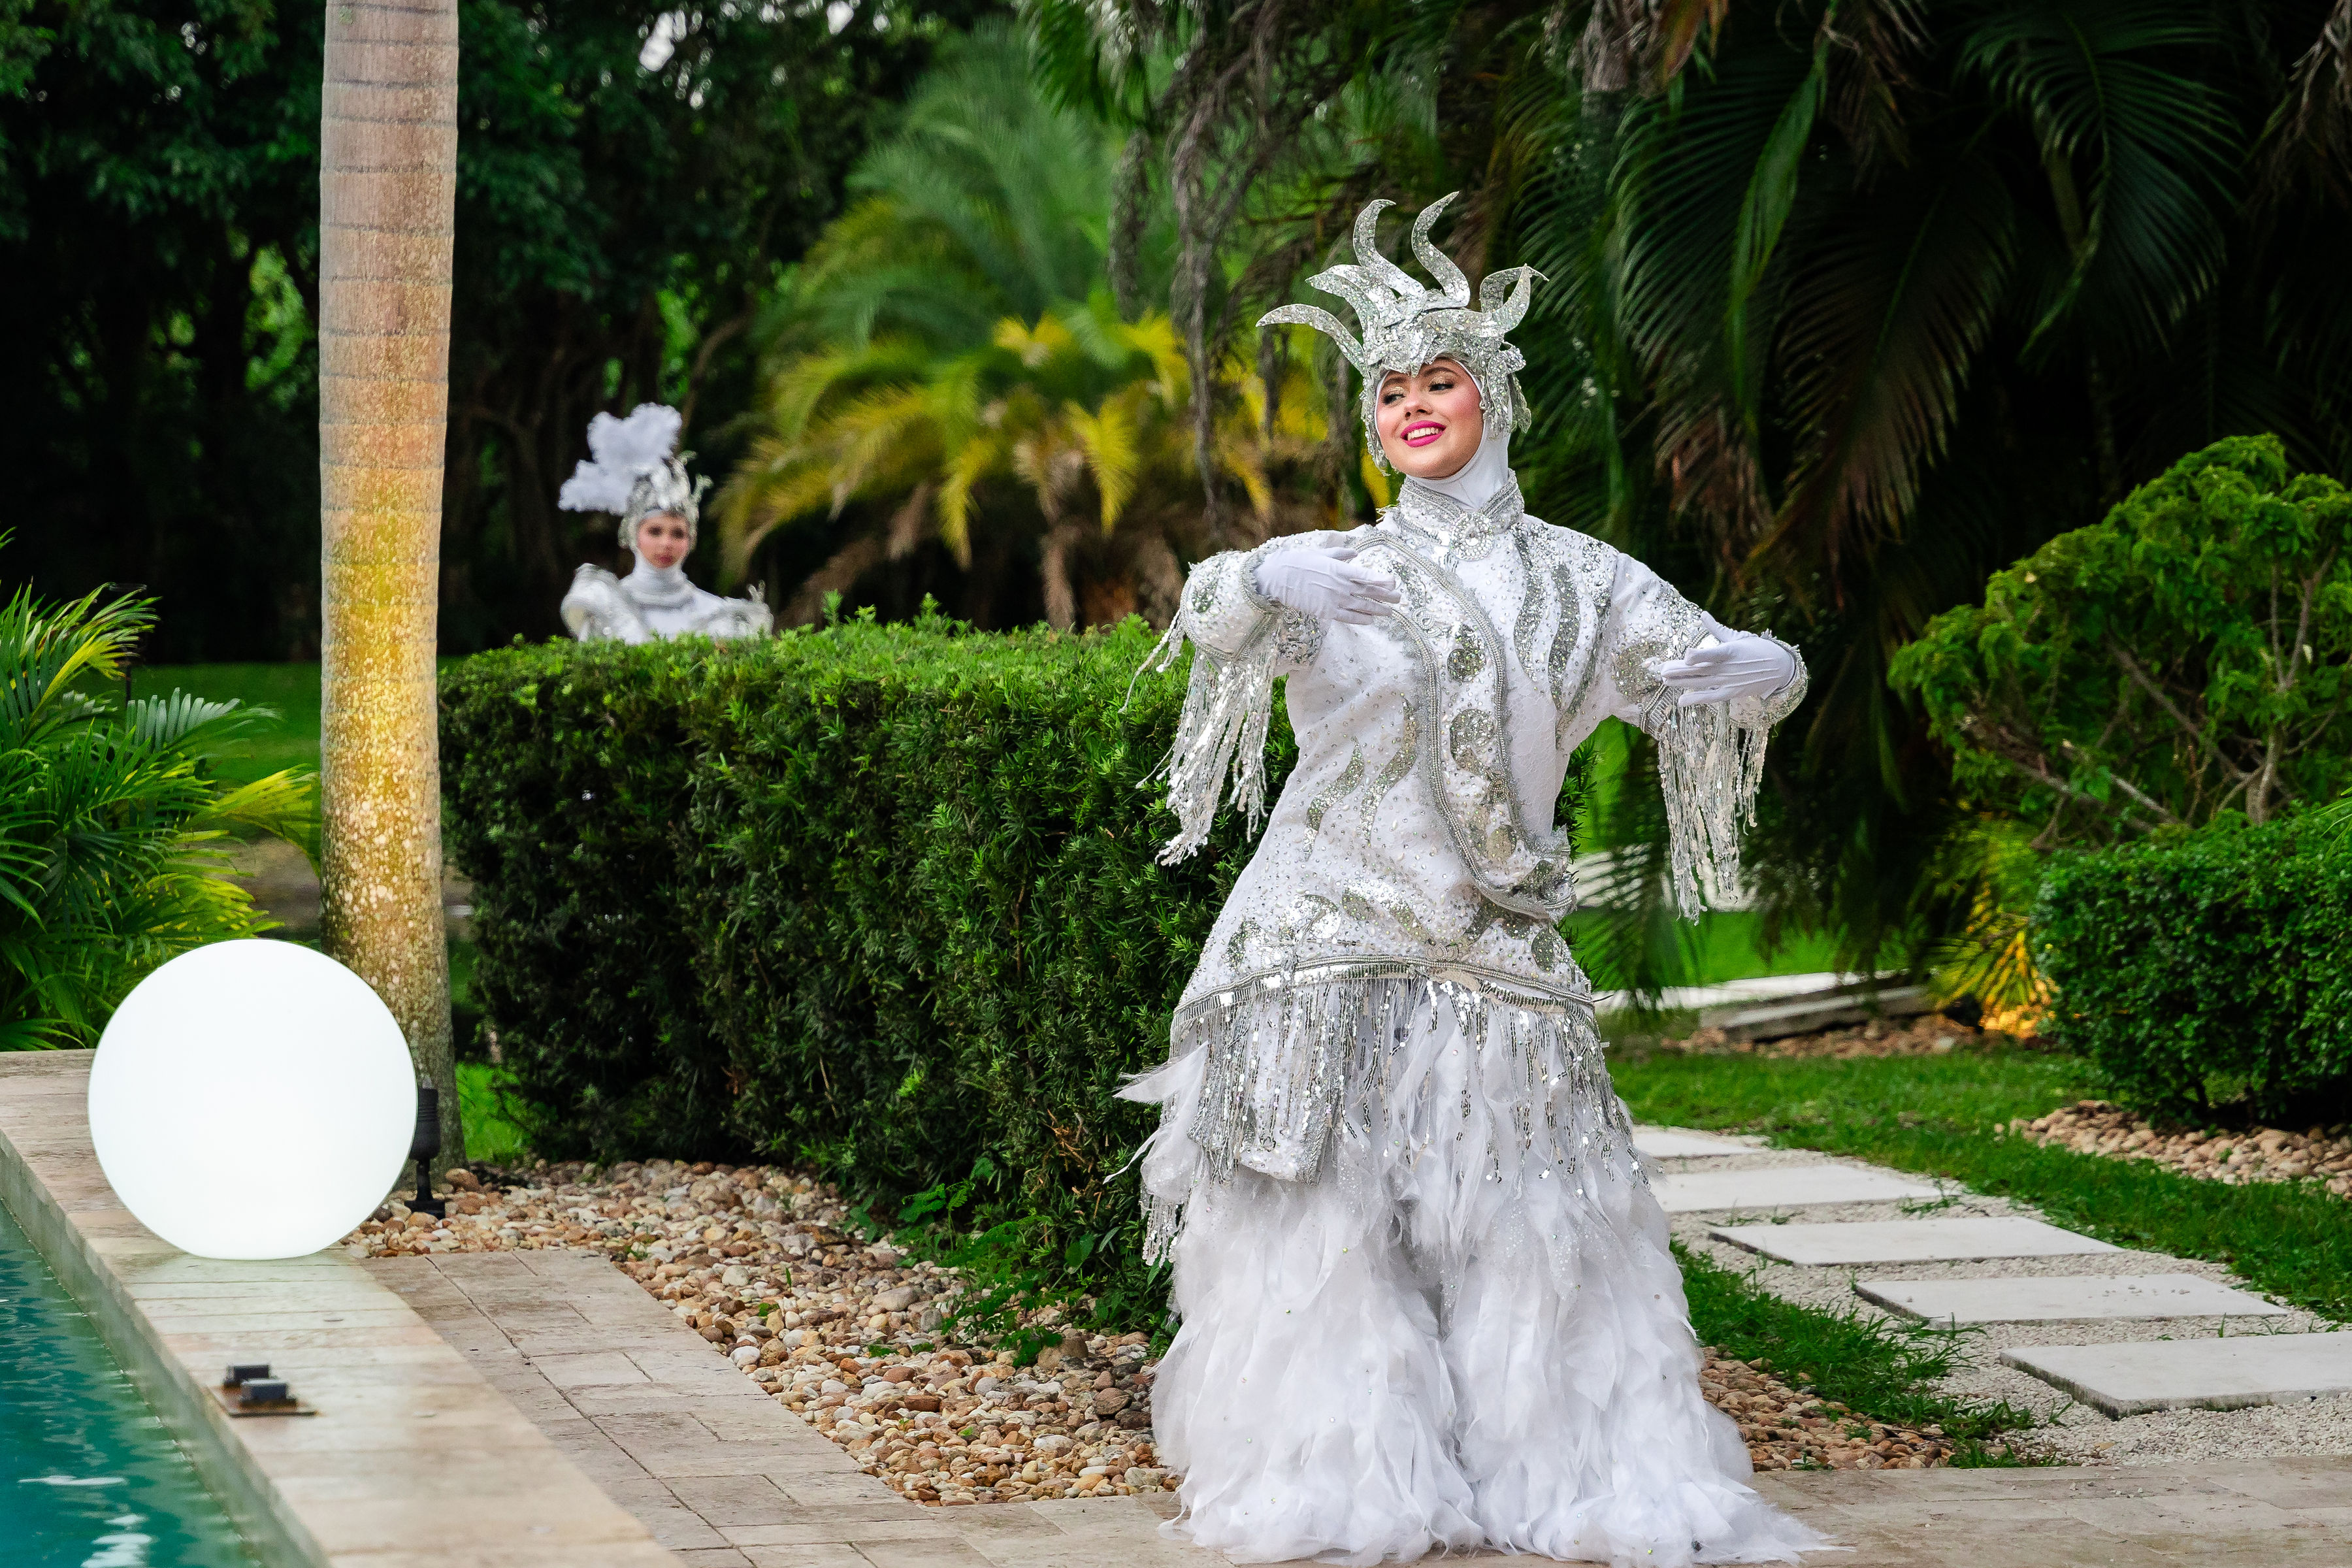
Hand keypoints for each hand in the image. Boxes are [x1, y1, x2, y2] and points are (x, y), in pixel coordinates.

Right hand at [1253, 545, 1402, 625]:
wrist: (1278, 578)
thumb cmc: (1298, 562)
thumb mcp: (1320, 553)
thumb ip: (1340, 554)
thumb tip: (1355, 553)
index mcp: (1340, 569)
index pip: (1367, 576)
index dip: (1382, 580)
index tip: (1393, 583)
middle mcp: (1341, 585)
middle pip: (1369, 592)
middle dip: (1386, 597)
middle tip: (1398, 599)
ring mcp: (1334, 600)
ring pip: (1361, 607)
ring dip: (1377, 610)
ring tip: (1389, 613)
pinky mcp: (1326, 612)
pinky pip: (1347, 617)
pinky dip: (1360, 619)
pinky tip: (1370, 621)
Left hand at [1657, 632, 1795, 706]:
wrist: (1780, 668)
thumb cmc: (1758, 649)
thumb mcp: (1739, 637)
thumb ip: (1717, 629)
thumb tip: (1703, 615)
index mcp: (1731, 651)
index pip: (1712, 654)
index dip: (1699, 655)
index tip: (1686, 655)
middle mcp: (1729, 667)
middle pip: (1700, 670)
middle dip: (1680, 671)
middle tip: (1662, 671)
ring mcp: (1730, 681)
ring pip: (1702, 683)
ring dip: (1682, 683)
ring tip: (1665, 681)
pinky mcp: (1732, 692)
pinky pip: (1711, 697)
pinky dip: (1697, 699)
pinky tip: (1681, 700)